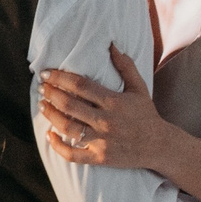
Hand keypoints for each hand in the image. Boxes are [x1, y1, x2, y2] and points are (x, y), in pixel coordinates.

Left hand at [39, 45, 171, 170]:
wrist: (159, 146)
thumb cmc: (146, 114)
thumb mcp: (139, 87)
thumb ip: (125, 65)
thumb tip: (111, 44)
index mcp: (114, 102)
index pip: (81, 86)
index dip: (60, 78)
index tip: (46, 73)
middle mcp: (107, 121)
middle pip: (70, 105)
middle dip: (51, 94)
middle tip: (41, 87)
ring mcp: (103, 141)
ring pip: (68, 128)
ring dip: (51, 116)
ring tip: (42, 105)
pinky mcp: (100, 157)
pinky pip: (73, 155)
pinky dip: (58, 146)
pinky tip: (49, 135)